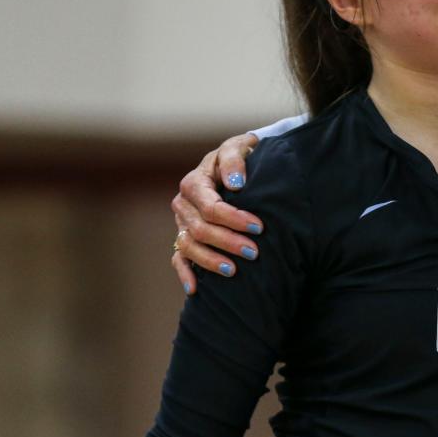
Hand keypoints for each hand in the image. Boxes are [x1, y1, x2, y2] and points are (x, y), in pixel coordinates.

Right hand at [170, 132, 263, 293]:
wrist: (237, 166)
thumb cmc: (241, 157)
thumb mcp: (240, 147)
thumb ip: (235, 159)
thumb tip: (235, 183)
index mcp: (194, 182)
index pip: (211, 207)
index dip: (234, 219)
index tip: (259, 227)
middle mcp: (183, 204)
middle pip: (200, 230)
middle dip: (228, 242)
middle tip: (254, 252)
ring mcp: (182, 224)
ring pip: (189, 247)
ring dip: (210, 260)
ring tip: (234, 271)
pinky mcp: (184, 238)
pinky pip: (178, 258)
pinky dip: (185, 274)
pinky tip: (196, 289)